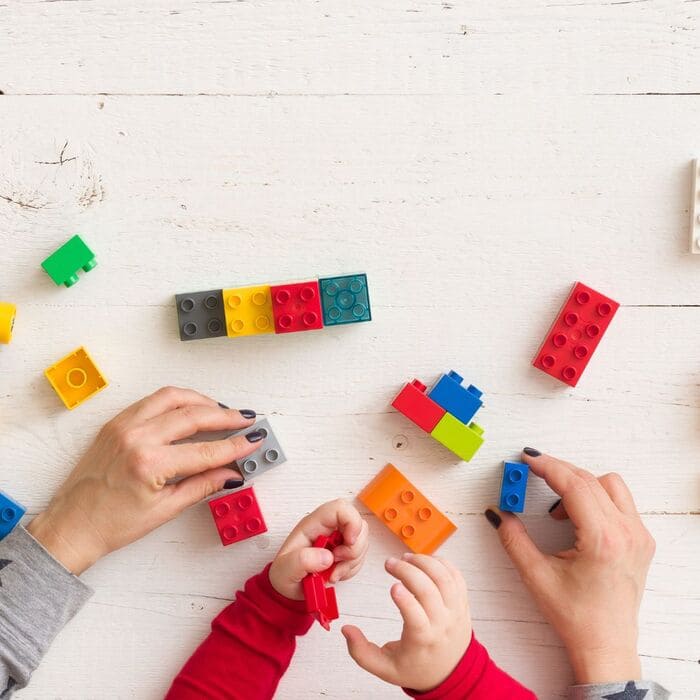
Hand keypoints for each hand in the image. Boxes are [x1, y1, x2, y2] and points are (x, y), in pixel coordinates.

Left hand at [27, 387, 263, 574]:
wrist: (71, 526)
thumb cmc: (110, 524)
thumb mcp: (165, 510)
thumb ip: (202, 485)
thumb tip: (230, 473)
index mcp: (149, 464)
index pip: (206, 449)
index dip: (235, 445)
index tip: (253, 441)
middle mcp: (136, 438)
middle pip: (193, 415)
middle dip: (226, 416)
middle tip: (246, 420)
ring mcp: (123, 426)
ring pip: (172, 397)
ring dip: (201, 400)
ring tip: (221, 410)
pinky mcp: (115, 423)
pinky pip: (152, 400)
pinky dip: (176, 400)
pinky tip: (190, 408)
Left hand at [268, 499, 368, 599]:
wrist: (289, 587)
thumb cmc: (285, 573)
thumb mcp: (286, 569)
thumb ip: (303, 560)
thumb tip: (327, 557)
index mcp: (314, 524)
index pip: (340, 508)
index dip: (352, 522)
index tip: (349, 542)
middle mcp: (329, 528)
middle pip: (358, 524)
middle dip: (354, 548)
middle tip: (337, 562)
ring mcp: (338, 540)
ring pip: (361, 542)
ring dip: (351, 562)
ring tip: (331, 573)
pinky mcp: (345, 552)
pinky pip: (359, 558)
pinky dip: (350, 570)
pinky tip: (335, 574)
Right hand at [342, 553, 470, 692]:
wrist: (452, 673)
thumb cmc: (417, 667)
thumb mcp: (385, 667)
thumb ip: (361, 651)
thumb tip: (346, 629)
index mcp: (423, 640)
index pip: (417, 618)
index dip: (405, 600)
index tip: (393, 586)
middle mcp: (442, 624)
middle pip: (429, 591)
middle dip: (408, 571)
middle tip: (390, 564)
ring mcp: (455, 611)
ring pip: (444, 579)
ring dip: (424, 562)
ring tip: (406, 558)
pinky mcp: (461, 602)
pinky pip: (456, 576)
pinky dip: (440, 563)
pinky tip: (424, 561)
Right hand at [486, 449, 654, 683]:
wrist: (606, 643)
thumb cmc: (576, 616)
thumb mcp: (536, 576)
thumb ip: (513, 539)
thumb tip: (498, 513)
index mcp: (602, 540)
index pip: (574, 486)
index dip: (547, 467)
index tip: (528, 458)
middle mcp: (627, 533)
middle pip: (589, 479)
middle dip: (557, 471)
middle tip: (531, 473)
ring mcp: (638, 535)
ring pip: (609, 485)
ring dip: (580, 484)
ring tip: (556, 508)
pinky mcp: (641, 540)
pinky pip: (619, 501)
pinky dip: (595, 498)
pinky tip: (575, 518)